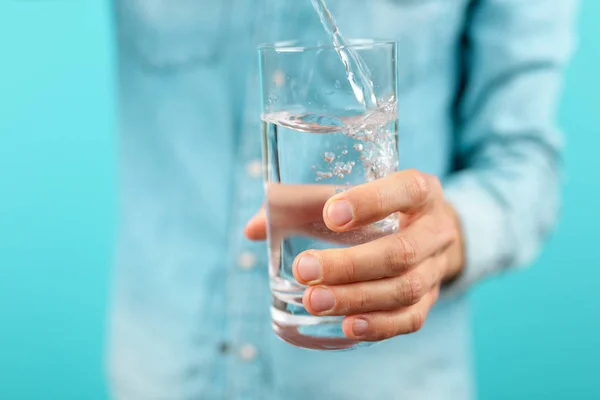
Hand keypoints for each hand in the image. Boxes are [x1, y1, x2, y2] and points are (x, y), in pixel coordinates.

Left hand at [246, 169, 464, 340]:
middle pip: (401, 252)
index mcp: (420, 191)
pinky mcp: (431, 298)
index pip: (405, 190)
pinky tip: (348, 326)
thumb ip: (304, 204)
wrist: (432, 229)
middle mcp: (436, 228)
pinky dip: (380, 325)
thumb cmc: (381, 206)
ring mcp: (436, 267)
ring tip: (313, 302)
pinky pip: (412, 318)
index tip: (330, 215)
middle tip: (305, 270)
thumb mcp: (357, 192)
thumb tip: (253, 230)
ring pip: (405, 289)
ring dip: (357, 298)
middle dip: (350, 265)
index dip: (370, 203)